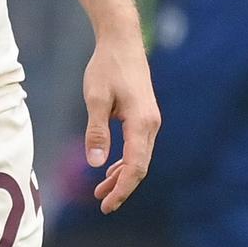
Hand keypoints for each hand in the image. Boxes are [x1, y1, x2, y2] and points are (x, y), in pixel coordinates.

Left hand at [83, 28, 159, 213]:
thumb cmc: (106, 67)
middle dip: (122, 187)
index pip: (135, 166)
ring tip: (100, 191)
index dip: (122, 188)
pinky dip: (124, 161)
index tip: (106, 204)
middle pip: (140, 166)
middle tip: (103, 205)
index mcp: (142, 122)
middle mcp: (151, 124)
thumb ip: (96, 131)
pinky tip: (110, 169)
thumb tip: (96, 164)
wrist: (121, 41)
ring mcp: (150, 120)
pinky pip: (137, 146)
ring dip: (122, 175)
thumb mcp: (95, 99)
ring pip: (139, 157)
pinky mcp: (144, 116)